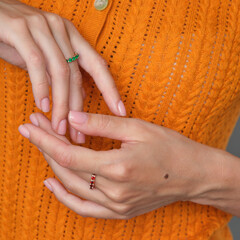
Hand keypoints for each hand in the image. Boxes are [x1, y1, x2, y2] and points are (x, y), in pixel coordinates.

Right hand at [0, 0, 125, 141]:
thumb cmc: (19, 39)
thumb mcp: (46, 57)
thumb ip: (62, 74)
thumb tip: (77, 98)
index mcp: (72, 36)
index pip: (98, 65)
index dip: (111, 90)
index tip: (120, 112)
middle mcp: (62, 30)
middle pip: (77, 74)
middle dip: (79, 108)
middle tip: (78, 134)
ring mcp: (42, 27)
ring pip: (60, 72)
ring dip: (61, 104)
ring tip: (59, 127)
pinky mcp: (20, 30)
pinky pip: (36, 64)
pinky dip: (42, 88)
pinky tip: (43, 106)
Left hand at [18, 112, 211, 218]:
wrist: (193, 174)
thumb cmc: (170, 148)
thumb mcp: (137, 128)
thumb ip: (103, 124)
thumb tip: (71, 118)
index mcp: (118, 167)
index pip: (68, 153)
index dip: (45, 138)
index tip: (29, 124)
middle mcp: (114, 190)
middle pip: (66, 168)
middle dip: (45, 146)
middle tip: (33, 127)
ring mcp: (116, 205)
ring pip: (71, 186)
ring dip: (52, 165)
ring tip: (42, 145)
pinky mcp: (119, 212)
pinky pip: (84, 208)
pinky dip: (64, 196)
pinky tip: (51, 182)